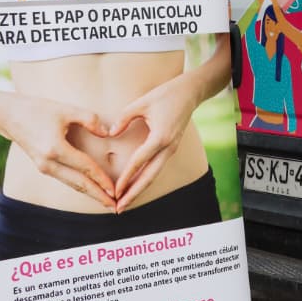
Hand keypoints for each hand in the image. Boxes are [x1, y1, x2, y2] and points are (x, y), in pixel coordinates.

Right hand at [3, 95, 115, 207]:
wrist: (9, 116)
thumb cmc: (39, 110)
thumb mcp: (66, 109)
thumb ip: (90, 119)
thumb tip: (108, 133)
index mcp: (54, 149)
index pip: (84, 168)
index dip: (101, 179)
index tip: (115, 190)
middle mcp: (48, 163)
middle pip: (78, 184)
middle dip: (98, 196)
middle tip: (117, 208)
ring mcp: (44, 167)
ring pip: (72, 184)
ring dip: (91, 194)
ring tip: (108, 203)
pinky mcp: (43, 167)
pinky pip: (66, 180)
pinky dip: (81, 187)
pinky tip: (93, 191)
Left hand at [110, 75, 199, 211]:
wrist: (190, 92)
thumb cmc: (166, 94)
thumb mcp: (141, 102)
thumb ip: (124, 118)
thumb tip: (111, 134)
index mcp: (161, 137)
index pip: (139, 162)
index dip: (126, 177)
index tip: (115, 191)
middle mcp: (168, 147)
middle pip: (149, 177)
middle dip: (133, 194)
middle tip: (118, 208)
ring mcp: (171, 149)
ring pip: (154, 175)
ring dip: (139, 189)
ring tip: (124, 202)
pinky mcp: (171, 147)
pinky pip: (156, 167)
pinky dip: (145, 178)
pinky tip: (135, 186)